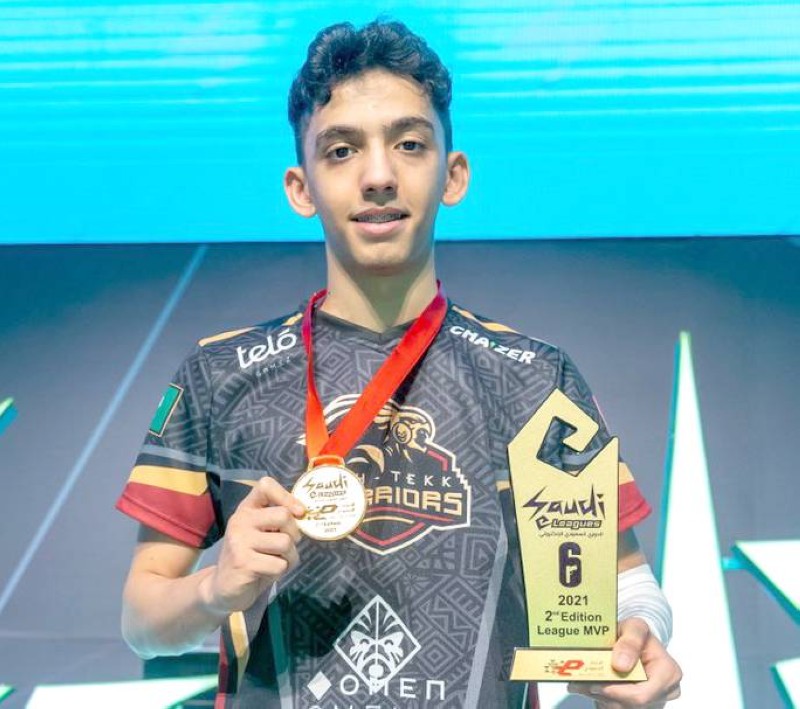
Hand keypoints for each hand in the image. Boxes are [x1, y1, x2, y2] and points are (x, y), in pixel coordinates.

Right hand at [200, 477, 304, 615]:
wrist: (223, 588)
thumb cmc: (251, 557)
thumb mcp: (263, 534)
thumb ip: (278, 522)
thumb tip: (304, 515)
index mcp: (247, 509)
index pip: (265, 485)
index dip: (287, 496)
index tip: (298, 513)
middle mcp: (240, 520)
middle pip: (283, 515)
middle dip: (294, 534)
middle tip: (285, 546)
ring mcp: (239, 541)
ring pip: (285, 542)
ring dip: (289, 557)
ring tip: (275, 562)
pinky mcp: (243, 562)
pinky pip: (279, 564)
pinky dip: (280, 571)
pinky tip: (266, 573)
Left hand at [567, 618, 681, 707]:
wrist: (634, 641)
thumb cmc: (635, 634)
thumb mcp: (633, 627)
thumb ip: (630, 641)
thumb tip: (621, 665)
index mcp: (668, 673)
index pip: (642, 694)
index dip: (616, 692)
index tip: (593, 682)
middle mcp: (664, 692)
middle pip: (630, 705)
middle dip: (603, 694)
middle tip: (579, 683)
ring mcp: (653, 702)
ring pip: (621, 708)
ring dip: (599, 696)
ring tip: (581, 682)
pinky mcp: (638, 705)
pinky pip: (617, 707)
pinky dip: (601, 698)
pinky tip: (589, 685)